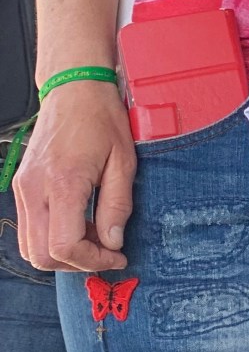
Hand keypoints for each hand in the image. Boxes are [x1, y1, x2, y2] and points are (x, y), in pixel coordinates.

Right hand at [14, 80, 134, 271]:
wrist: (73, 89)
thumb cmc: (101, 119)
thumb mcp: (123, 162)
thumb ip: (117, 206)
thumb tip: (113, 242)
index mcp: (62, 183)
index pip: (64, 246)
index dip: (92, 260)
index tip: (117, 256)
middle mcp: (34, 189)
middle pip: (42, 255)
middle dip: (77, 263)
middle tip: (107, 252)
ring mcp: (23, 188)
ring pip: (31, 246)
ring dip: (63, 253)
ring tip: (95, 236)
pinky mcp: (21, 186)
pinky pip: (30, 228)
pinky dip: (53, 237)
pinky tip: (80, 223)